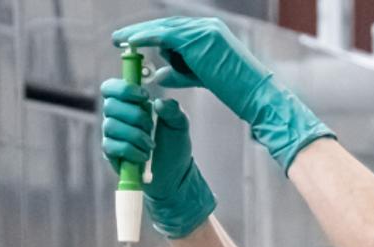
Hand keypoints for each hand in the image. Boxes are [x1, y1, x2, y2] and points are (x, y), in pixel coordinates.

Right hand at [101, 80, 215, 238]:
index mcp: (130, 104)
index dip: (124, 89)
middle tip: (151, 126)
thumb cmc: (174, 146)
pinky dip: (131, 150)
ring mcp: (112, 135)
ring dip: (135, 135)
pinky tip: (144, 156)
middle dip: (135, 116)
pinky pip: (112, 146)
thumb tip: (159, 103)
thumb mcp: (180, 125)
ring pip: (111, 126)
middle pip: (110, 105)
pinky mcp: (111, 154)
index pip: (111, 88)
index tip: (145, 97)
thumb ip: (173, 110)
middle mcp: (117, 117)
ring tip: (151, 144)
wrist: (174, 174)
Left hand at [113, 16, 334, 171]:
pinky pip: (166, 35)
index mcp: (208, 32)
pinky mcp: (199, 39)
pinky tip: (131, 42)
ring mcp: (204, 30)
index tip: (131, 41)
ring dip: (140, 35)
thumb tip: (156, 73)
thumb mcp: (199, 77)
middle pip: (166, 26)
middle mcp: (206, 26)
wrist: (254, 93)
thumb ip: (178, 72)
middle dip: (140, 32)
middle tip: (118, 38)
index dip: (151, 35)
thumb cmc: (233, 89)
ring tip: (121, 41)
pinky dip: (146, 37)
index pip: (173, 31)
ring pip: (164, 29)